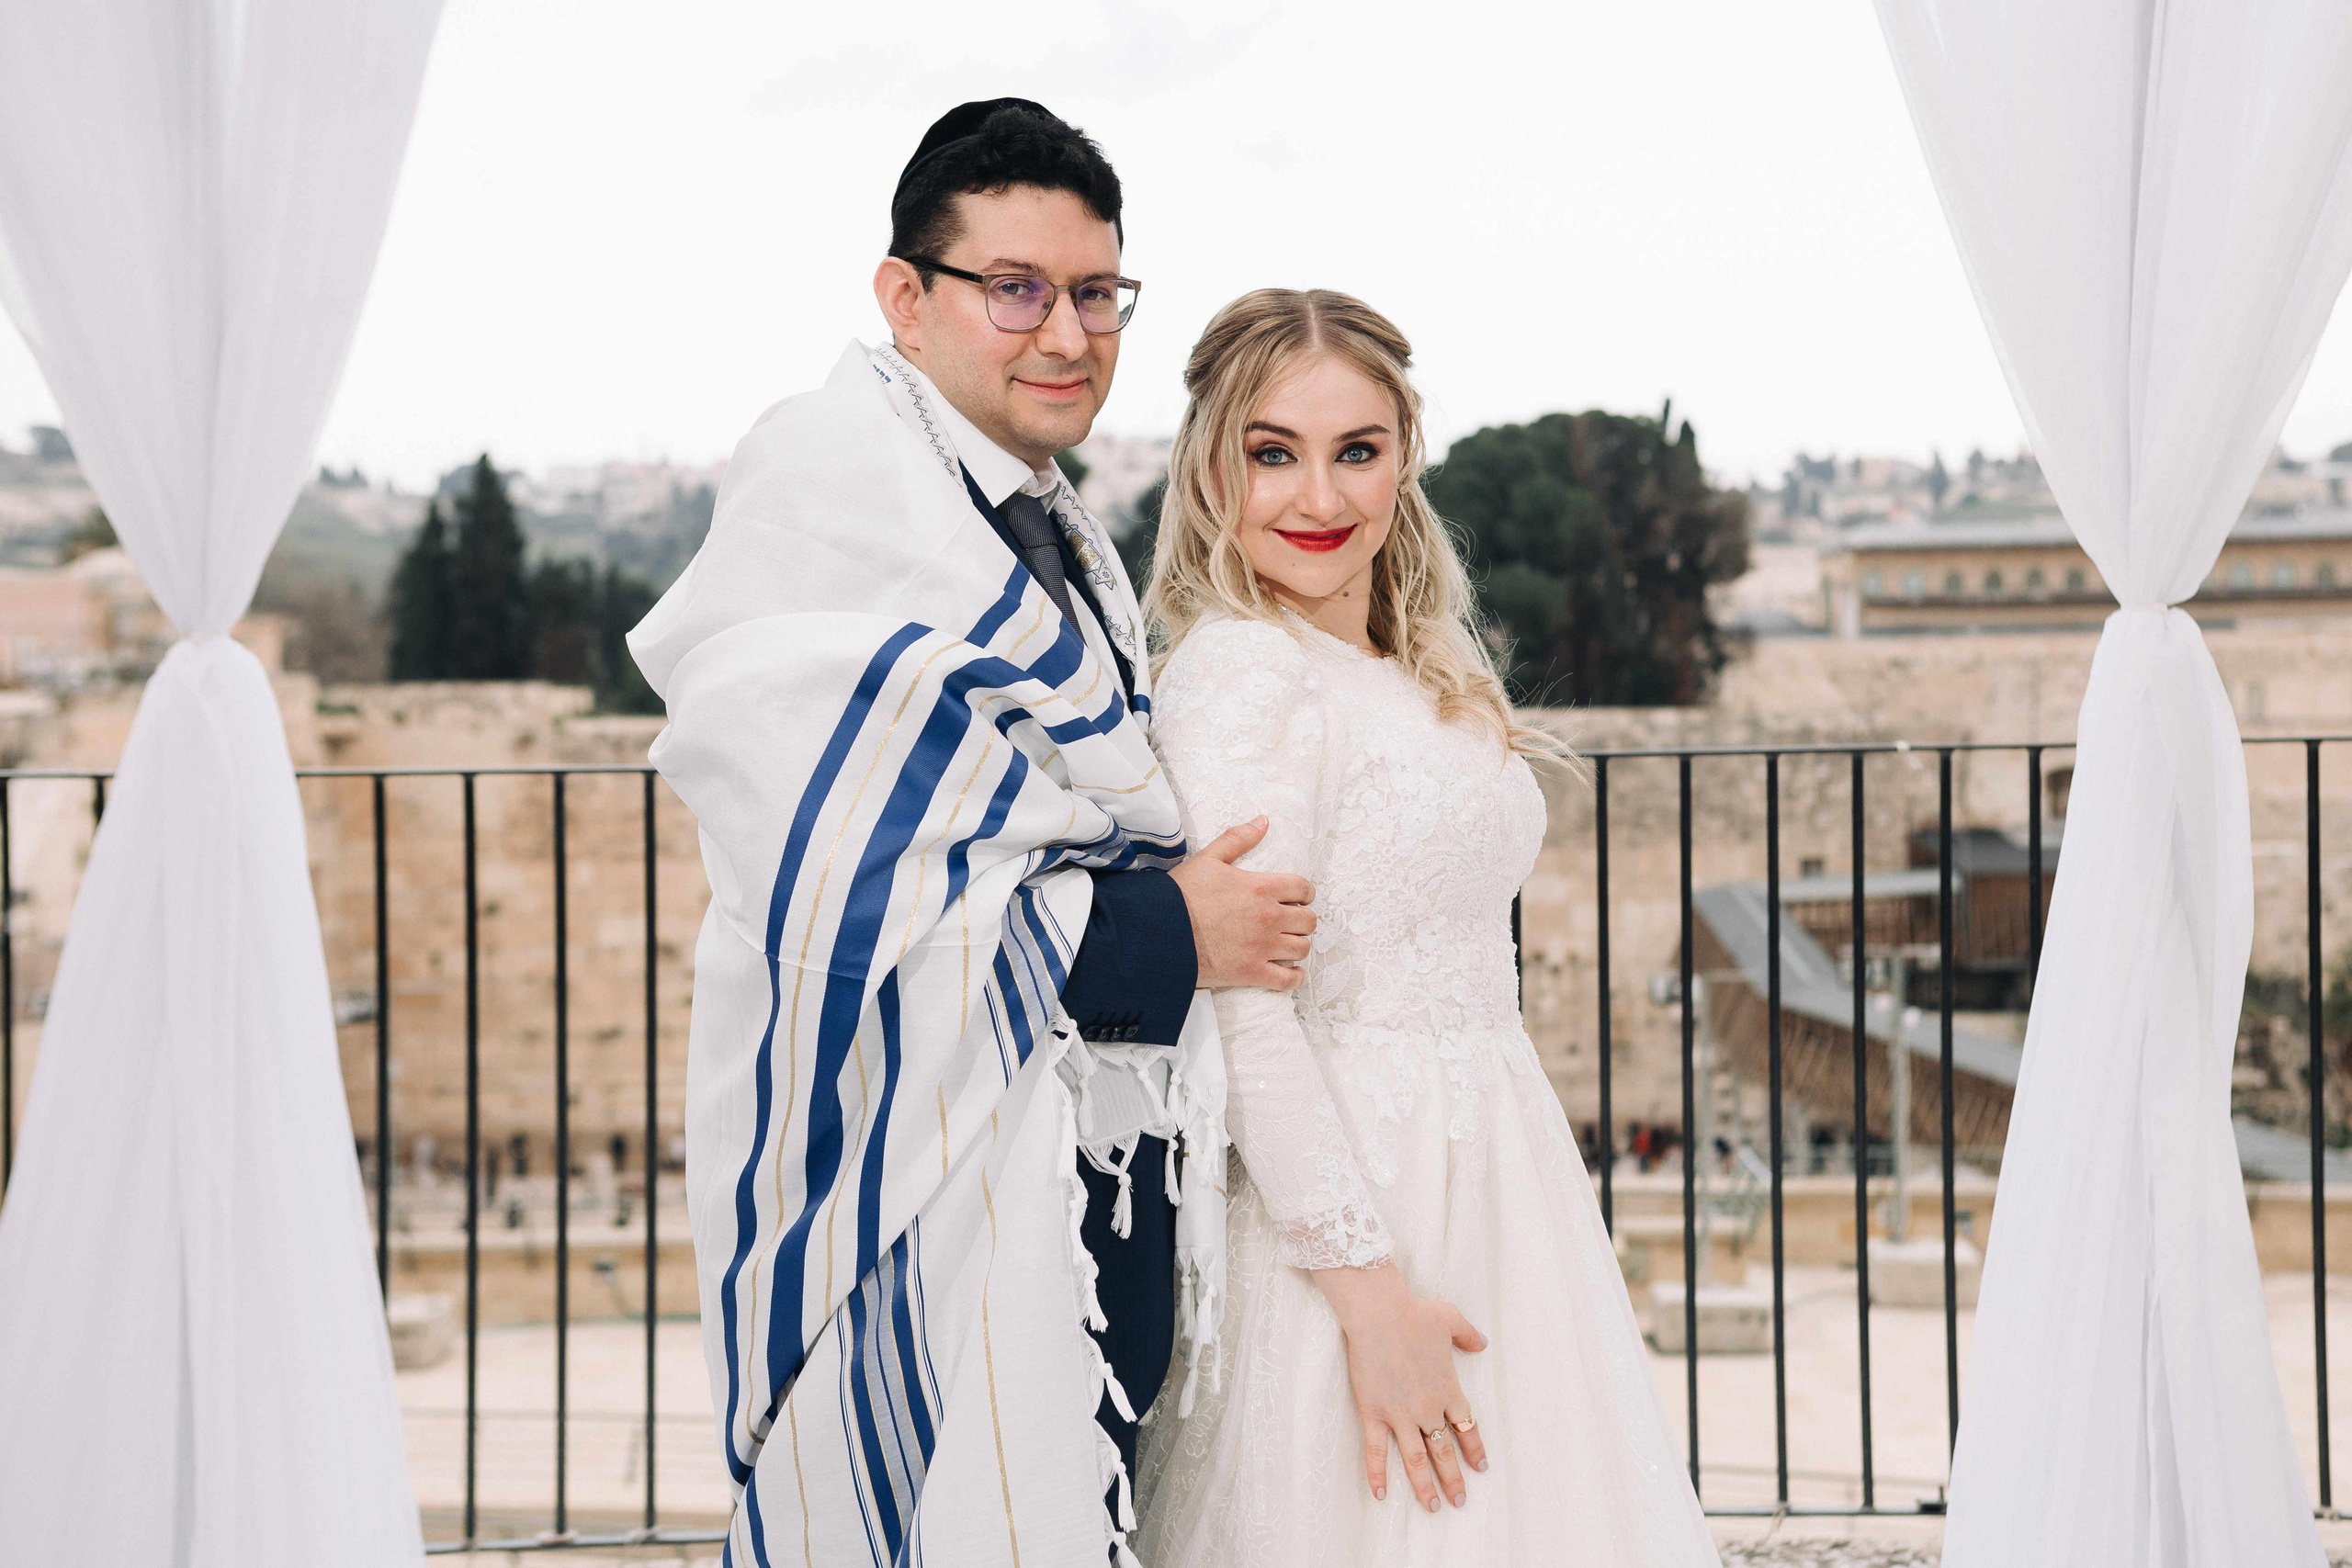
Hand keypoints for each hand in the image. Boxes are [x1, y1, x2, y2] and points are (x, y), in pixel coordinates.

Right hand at [1168, 817, 1315, 989]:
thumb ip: (1238, 838)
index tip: (1298, 897)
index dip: (1304, 892)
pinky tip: (1292, 972)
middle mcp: (1268, 918)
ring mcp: (1262, 948)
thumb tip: (1263, 821)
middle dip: (1303, 919)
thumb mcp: (1208, 858)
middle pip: (1308, 920)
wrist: (1160, 932)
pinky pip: (1287, 981)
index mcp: (1261, 888)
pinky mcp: (1252, 973)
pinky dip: (1295, 978)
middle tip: (1291, 920)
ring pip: (1302, 948)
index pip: (1302, 888)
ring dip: (1299, 945)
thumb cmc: (1181, 895)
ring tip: (1288, 943)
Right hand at [1311, 1262, 1489, 1511]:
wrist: (1379, 1314)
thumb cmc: (1414, 1314)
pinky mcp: (1374, 1413)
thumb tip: (1482, 1343)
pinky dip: (1378, 1474)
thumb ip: (1468, 1335)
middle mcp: (1428, 1409)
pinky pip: (1376, 1450)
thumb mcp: (1450, 1319)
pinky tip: (1380, 1494)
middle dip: (1454, 1479)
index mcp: (1448, 1389)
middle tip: (1460, 1501)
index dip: (1474, 1449)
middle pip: (1445, 1452)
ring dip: (1426, 1486)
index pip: (1466, 1427)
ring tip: (1433, 1508)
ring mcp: (1400, 1414)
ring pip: (1417, 1459)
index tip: (1481, 1468)